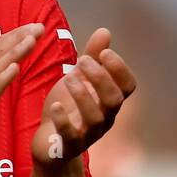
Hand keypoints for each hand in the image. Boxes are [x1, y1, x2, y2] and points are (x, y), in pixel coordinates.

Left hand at [31, 27, 136, 167]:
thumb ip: (91, 57)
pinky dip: (64, 121)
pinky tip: (56, 106)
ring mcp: (88, 134)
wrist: (48, 143)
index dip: (120, 69)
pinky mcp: (68, 146)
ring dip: (83, 96)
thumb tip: (105, 30)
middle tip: (82, 61)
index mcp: (109, 101)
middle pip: (114, 100)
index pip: (127, 86)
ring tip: (68, 79)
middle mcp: (105, 118)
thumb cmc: (67, 108)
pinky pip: (71, 136)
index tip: (104, 52)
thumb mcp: (77, 79)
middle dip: (101, 78)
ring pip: (96, 117)